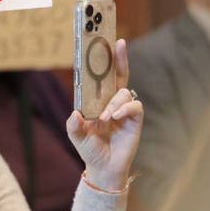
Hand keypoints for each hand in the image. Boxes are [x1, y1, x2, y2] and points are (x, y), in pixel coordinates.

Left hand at [66, 38, 143, 191]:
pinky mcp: (135, 119)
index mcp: (98, 100)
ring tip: (105, 118)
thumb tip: (75, 113)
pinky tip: (116, 117)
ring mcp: (125, 109)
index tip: (105, 41)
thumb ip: (74, 125)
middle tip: (119, 43)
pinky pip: (134, 106)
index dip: (105, 60)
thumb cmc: (91, 149)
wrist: (104, 169)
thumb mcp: (77, 136)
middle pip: (119, 74)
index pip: (103, 76)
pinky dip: (124, 109)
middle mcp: (113, 101)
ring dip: (113, 103)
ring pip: (123, 93)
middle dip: (120, 58)